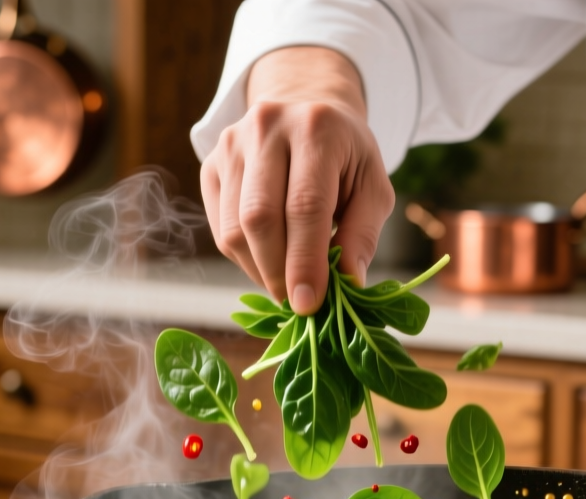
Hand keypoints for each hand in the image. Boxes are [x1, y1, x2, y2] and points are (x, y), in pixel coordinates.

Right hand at [201, 47, 393, 313]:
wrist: (306, 107)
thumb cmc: (346, 156)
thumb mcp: (374, 186)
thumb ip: (363, 232)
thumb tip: (348, 281)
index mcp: (316, 128)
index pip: (305, 205)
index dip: (305, 261)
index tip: (308, 304)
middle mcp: (266, 128)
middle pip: (260, 218)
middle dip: (278, 272)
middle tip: (297, 302)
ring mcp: (231, 144)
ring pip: (234, 229)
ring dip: (260, 270)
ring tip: (287, 281)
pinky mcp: (211, 163)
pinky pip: (220, 227)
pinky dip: (244, 257)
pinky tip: (269, 260)